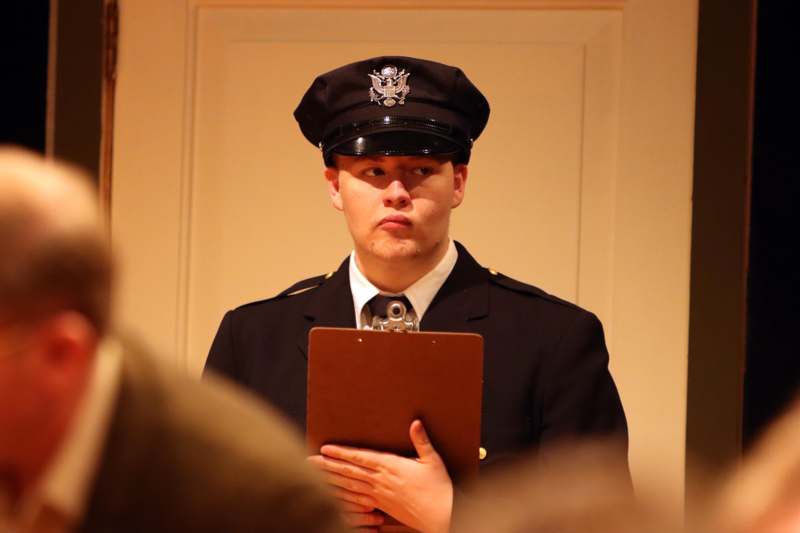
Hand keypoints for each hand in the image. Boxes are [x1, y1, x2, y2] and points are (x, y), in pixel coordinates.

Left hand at [308, 420, 452, 532]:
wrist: (441, 515)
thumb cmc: (438, 488)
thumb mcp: (432, 460)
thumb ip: (421, 441)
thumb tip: (415, 422)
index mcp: (391, 466)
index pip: (360, 457)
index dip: (342, 452)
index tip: (325, 448)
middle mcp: (381, 480)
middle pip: (349, 471)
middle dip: (328, 465)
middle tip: (309, 461)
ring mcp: (379, 494)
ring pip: (350, 485)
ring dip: (331, 479)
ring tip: (315, 474)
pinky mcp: (381, 506)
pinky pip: (357, 500)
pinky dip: (343, 496)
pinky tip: (333, 494)